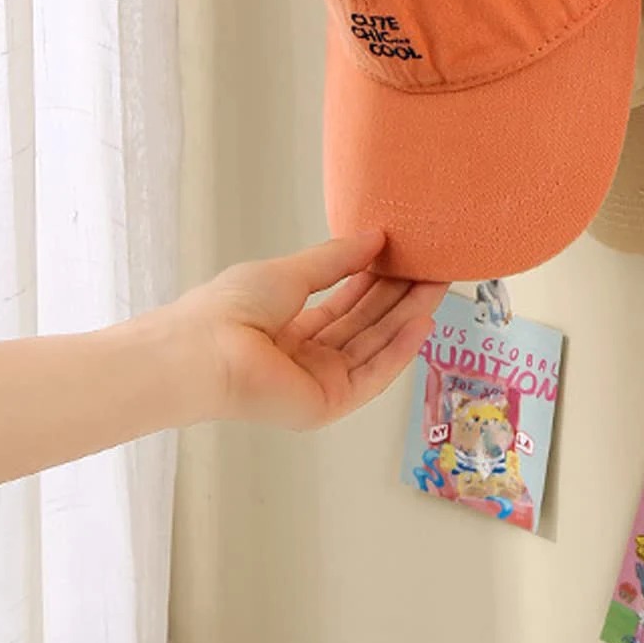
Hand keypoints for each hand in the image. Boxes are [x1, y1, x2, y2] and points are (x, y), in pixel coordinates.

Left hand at [168, 231, 445, 429]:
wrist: (205, 349)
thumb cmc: (232, 308)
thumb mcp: (291, 273)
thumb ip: (335, 260)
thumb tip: (375, 238)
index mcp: (290, 329)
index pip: (346, 303)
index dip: (378, 280)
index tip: (408, 257)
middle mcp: (307, 358)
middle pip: (365, 325)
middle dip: (400, 296)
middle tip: (434, 268)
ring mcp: (318, 383)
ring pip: (374, 347)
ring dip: (407, 318)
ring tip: (438, 286)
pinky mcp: (327, 404)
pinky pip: (371, 375)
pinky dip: (399, 350)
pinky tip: (422, 323)